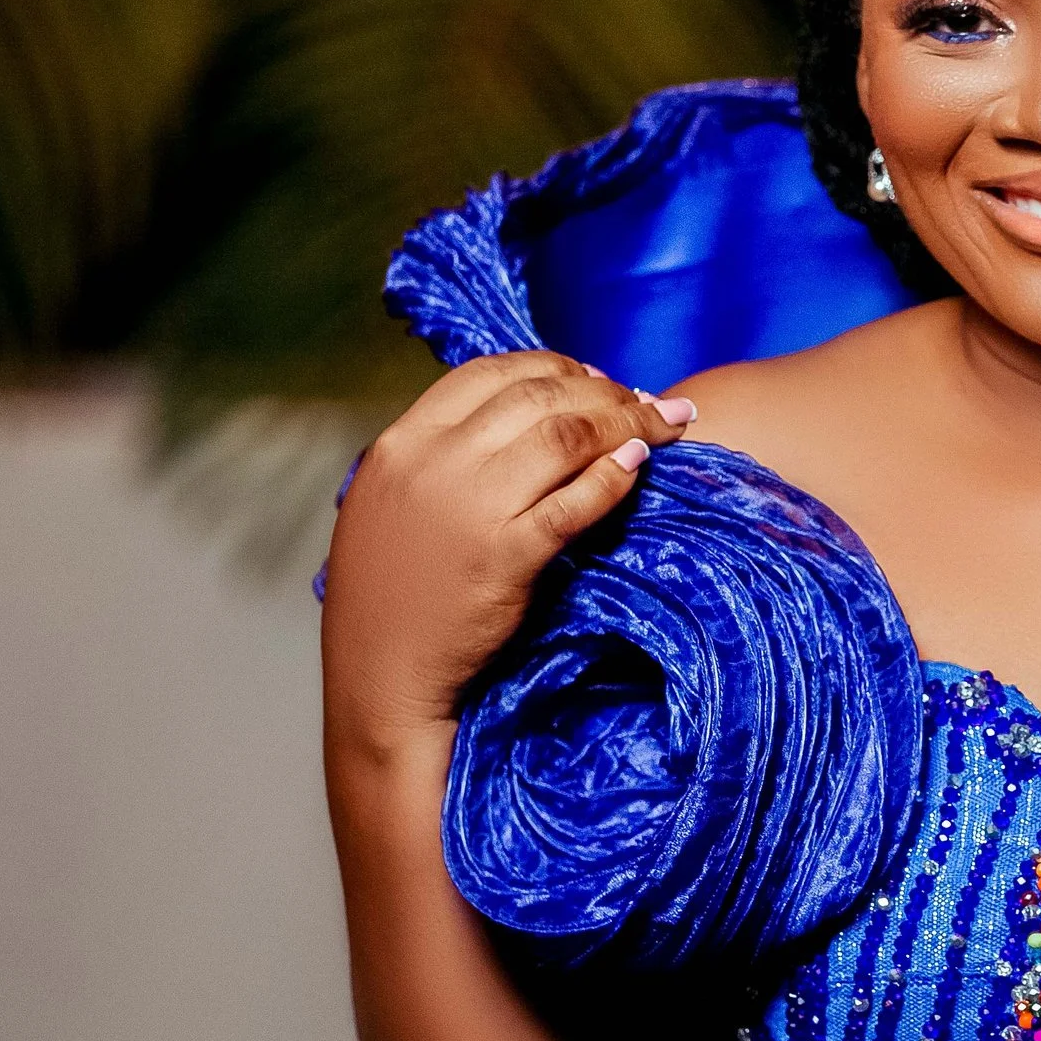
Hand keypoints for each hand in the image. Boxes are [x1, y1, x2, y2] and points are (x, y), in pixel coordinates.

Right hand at [322, 351, 694, 756]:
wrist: (379, 674)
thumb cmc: (393, 595)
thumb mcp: (395, 503)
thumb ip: (443, 457)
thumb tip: (521, 417)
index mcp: (401, 443)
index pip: (489, 372)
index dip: (553, 366)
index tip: (594, 378)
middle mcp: (432, 463)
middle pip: (537, 396)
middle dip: (605, 391)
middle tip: (647, 402)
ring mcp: (469, 508)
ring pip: (565, 436)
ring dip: (625, 423)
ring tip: (661, 426)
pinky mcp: (506, 557)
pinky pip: (576, 500)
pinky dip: (615, 476)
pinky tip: (640, 467)